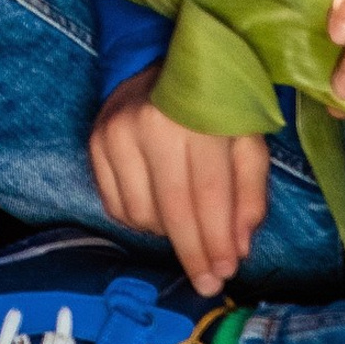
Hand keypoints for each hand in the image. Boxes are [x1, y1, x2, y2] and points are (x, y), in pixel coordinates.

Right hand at [88, 67, 266, 295]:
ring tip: (188, 228)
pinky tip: (159, 211)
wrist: (159, 60)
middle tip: (207, 283)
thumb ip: (250, 190)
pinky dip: (140, 220)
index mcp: (196, 116)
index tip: (226, 272)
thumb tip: (238, 247)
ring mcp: (116, 132)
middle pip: (174, 209)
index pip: (209, 194)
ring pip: (142, 213)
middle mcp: (150, 123)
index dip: (218, 240)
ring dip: (168, 234)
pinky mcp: (95, 142)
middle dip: (193, 254)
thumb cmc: (211, 103)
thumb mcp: (246, 136)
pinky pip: (116, 205)